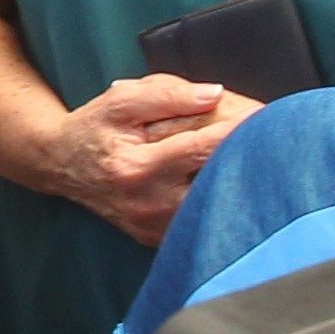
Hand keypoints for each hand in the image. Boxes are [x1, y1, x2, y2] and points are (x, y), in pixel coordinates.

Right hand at [47, 75, 251, 247]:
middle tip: (272, 135)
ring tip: (254, 156)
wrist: (62, 166)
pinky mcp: (160, 239)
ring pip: (215, 204)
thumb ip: (168, 94)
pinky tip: (225, 177)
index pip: (204, 147)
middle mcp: (150, 204)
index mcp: (139, 167)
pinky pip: (202, 218)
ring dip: (237, 178)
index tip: (268, 116)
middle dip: (247, 155)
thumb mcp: (122, 100)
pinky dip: (219, 197)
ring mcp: (156, 227)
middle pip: (217, 180)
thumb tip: (216, 95)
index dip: (240, 129)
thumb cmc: (95, 128)